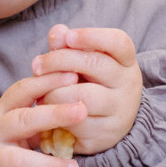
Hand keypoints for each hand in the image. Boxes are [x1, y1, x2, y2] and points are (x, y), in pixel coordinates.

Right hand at [0, 74, 84, 166]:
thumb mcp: (5, 117)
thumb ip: (32, 106)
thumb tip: (73, 87)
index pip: (21, 91)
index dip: (45, 82)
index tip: (73, 75)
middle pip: (21, 121)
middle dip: (52, 115)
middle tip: (82, 110)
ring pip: (18, 162)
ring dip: (48, 166)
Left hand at [30, 25, 141, 155]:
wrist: (105, 127)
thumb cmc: (90, 86)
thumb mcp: (82, 65)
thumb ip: (68, 47)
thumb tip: (57, 32)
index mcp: (125, 62)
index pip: (119, 42)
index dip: (92, 36)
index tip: (68, 37)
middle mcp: (129, 84)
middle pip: (95, 64)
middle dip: (59, 61)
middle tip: (37, 65)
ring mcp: (120, 111)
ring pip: (84, 96)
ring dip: (55, 92)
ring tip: (42, 93)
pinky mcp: (105, 134)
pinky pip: (77, 123)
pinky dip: (58, 116)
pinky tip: (49, 113)